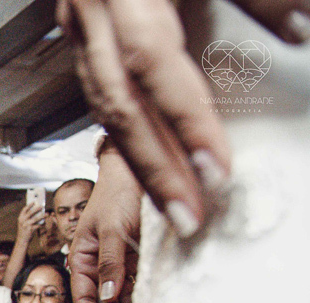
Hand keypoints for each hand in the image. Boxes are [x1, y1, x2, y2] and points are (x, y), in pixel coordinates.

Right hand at [17, 201, 46, 239]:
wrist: (22, 240)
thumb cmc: (24, 231)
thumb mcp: (23, 223)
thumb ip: (27, 218)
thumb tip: (36, 211)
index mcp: (20, 218)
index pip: (24, 209)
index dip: (29, 205)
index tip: (34, 202)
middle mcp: (22, 221)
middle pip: (31, 212)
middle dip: (37, 208)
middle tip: (42, 206)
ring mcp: (26, 225)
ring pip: (36, 218)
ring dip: (42, 216)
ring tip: (47, 214)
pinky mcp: (30, 229)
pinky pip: (38, 225)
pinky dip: (42, 224)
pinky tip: (44, 223)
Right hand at [54, 0, 309, 234]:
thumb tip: (300, 28)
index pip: (153, 66)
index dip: (184, 122)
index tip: (217, 170)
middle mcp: (92, 12)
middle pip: (117, 106)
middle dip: (154, 168)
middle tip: (188, 218)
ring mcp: (78, 24)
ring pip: (102, 108)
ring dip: (139, 164)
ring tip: (174, 205)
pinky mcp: (79, 31)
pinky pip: (100, 94)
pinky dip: (126, 134)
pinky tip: (153, 161)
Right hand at [69, 143, 142, 302]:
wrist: (139, 170)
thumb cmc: (118, 194)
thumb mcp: (111, 229)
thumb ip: (110, 263)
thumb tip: (108, 296)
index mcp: (82, 257)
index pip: (83, 296)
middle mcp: (99, 262)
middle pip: (104, 299)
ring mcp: (119, 260)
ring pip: (123, 293)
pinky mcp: (139, 256)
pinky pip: (140, 281)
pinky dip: (146, 294)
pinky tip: (155, 302)